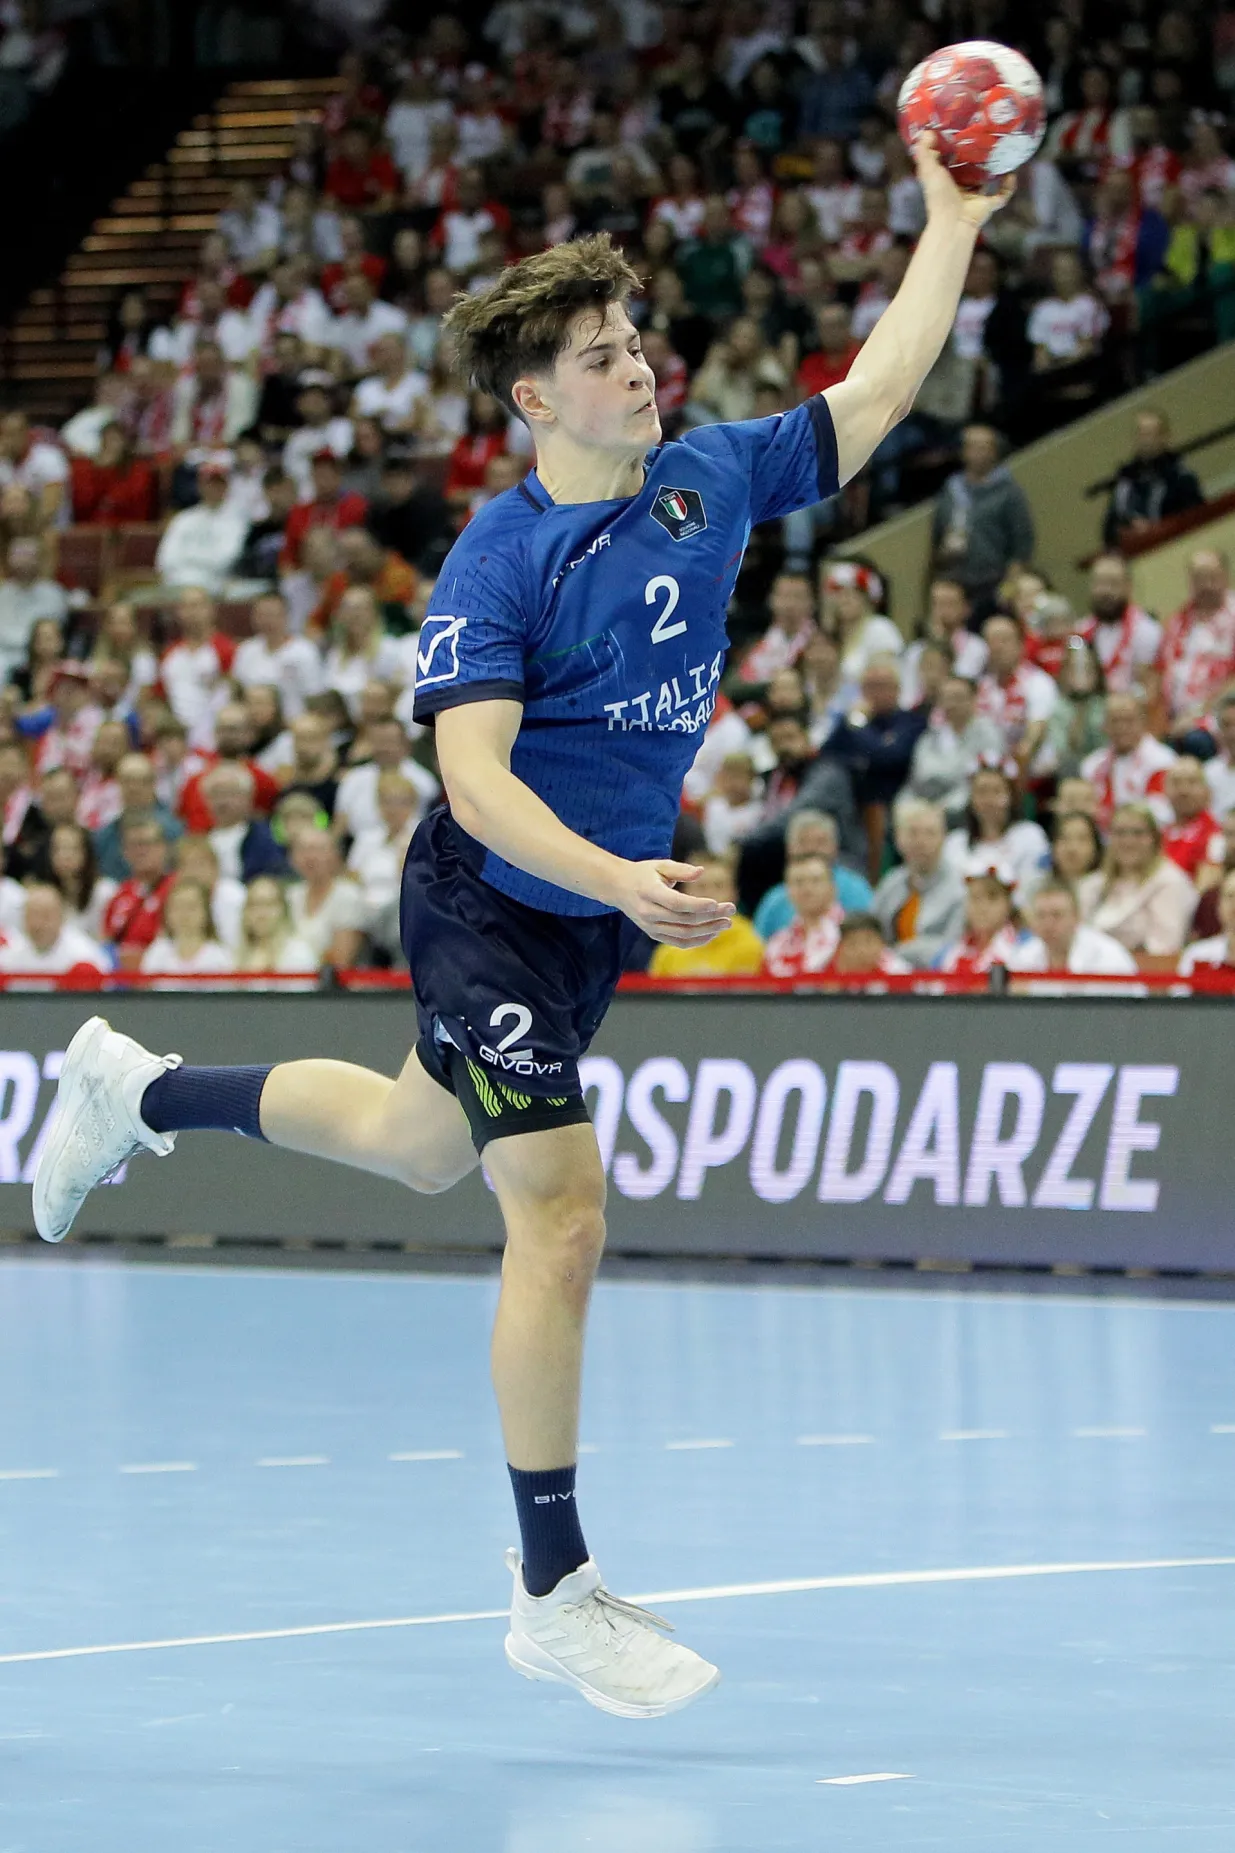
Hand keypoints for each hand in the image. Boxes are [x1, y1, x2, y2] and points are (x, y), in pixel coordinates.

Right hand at [609, 858, 735, 947]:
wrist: (617, 887)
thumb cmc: (643, 873)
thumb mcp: (659, 865)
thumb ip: (681, 869)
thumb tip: (702, 872)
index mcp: (648, 892)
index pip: (677, 904)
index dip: (698, 906)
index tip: (717, 903)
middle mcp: (648, 912)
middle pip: (684, 921)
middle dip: (711, 917)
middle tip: (731, 910)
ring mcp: (650, 926)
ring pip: (683, 935)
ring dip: (708, 931)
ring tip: (726, 923)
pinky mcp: (653, 934)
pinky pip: (678, 943)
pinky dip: (697, 940)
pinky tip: (712, 933)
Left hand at [913, 133, 1015, 231]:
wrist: (953, 222)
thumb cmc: (939, 197)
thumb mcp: (928, 170)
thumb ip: (924, 152)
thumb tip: (927, 132)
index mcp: (947, 180)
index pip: (952, 161)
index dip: (955, 149)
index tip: (962, 132)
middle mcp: (961, 187)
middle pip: (972, 169)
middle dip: (978, 156)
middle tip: (986, 138)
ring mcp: (976, 196)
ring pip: (988, 180)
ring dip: (995, 168)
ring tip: (1002, 150)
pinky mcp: (988, 204)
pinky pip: (1002, 195)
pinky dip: (1008, 186)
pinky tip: (1011, 174)